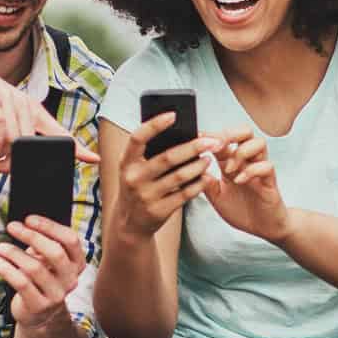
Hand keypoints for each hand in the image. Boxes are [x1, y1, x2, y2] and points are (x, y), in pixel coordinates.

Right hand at [0, 63, 100, 167]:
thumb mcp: (9, 123)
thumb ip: (16, 143)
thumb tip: (16, 168)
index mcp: (35, 113)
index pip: (59, 133)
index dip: (76, 147)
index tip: (93, 159)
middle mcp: (26, 105)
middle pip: (32, 142)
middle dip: (20, 162)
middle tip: (5, 170)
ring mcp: (8, 100)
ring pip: (16, 135)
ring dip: (5, 154)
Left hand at [0, 216, 86, 332]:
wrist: (39, 314)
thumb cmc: (41, 280)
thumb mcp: (47, 262)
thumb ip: (43, 245)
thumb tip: (25, 224)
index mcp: (77, 264)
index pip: (71, 240)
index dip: (50, 227)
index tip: (29, 219)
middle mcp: (71, 279)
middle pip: (55, 252)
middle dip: (31, 236)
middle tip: (12, 227)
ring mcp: (57, 294)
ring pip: (35, 267)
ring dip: (14, 253)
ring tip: (1, 248)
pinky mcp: (40, 305)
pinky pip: (22, 283)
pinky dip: (7, 270)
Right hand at [111, 112, 216, 240]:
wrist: (129, 223)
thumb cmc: (139, 186)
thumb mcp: (135, 169)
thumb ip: (150, 154)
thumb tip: (181, 134)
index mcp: (126, 162)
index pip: (138, 138)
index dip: (154, 125)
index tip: (173, 115)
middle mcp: (133, 178)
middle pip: (167, 158)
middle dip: (193, 147)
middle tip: (212, 141)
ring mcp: (146, 196)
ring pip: (179, 176)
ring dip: (199, 166)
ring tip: (209, 158)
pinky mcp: (159, 211)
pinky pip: (185, 195)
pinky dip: (198, 184)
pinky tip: (207, 177)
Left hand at [203, 127, 290, 244]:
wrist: (263, 227)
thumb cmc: (241, 210)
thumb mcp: (216, 197)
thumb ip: (206, 182)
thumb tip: (191, 168)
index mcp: (231, 163)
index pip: (222, 140)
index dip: (210, 135)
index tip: (196, 137)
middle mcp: (247, 162)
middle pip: (245, 132)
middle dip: (230, 134)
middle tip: (217, 147)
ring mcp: (259, 170)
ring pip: (259, 143)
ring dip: (241, 152)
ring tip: (229, 169)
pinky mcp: (270, 181)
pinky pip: (266, 166)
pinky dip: (252, 170)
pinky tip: (240, 181)